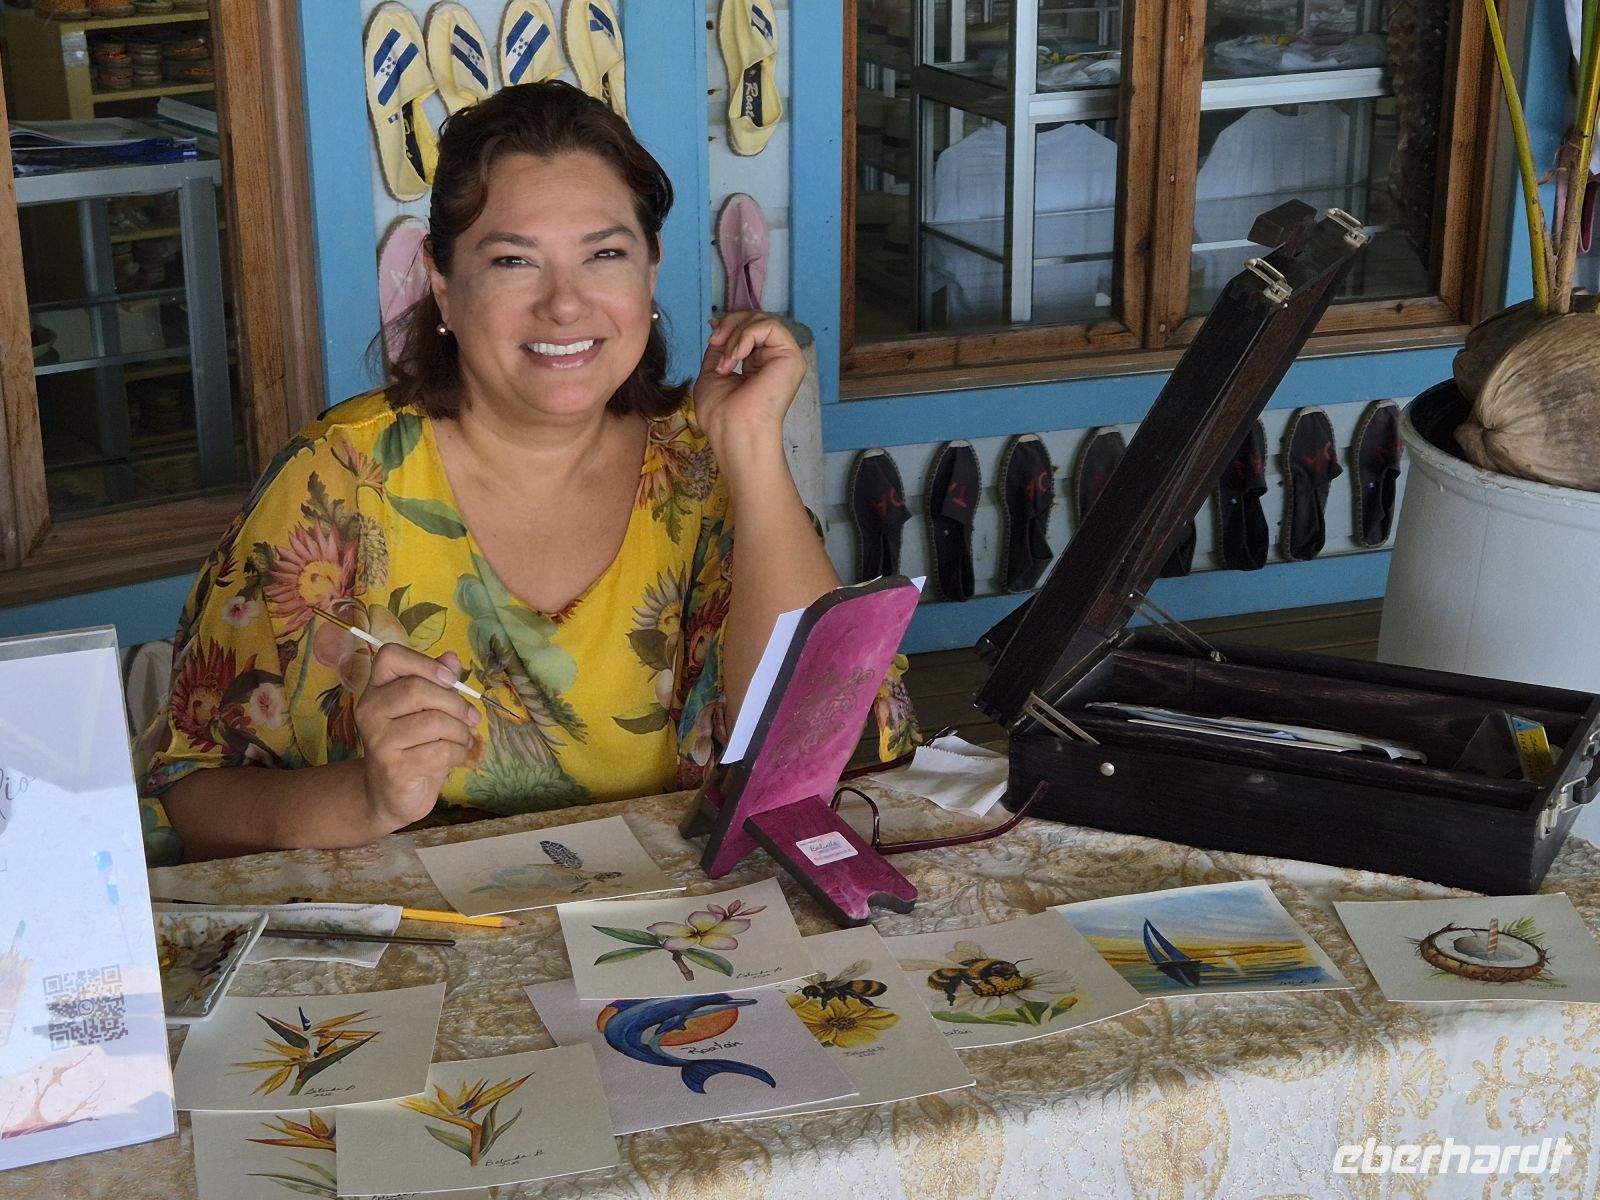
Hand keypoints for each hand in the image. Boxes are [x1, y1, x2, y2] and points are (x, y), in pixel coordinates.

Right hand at [354, 644, 477, 835]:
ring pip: (433, 722)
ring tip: (462, 739)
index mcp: (376, 689)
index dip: (425, 662)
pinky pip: (440, 751)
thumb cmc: (413, 746)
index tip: (450, 680)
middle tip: (471, 717)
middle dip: (455, 703)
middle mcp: (370, 711)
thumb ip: (437, 683)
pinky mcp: (393, 768)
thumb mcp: (426, 710)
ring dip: (460, 731)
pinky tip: (455, 756)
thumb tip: (452, 658)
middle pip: (417, 689)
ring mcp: (378, 741)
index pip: (390, 656)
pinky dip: (458, 752)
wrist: (391, 795)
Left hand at [692, 311, 806, 451]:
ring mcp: (785, 357)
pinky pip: (769, 326)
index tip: (713, 336)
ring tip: (727, 360)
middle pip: (756, 319)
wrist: (733, 431)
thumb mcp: (714, 371)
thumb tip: (719, 324)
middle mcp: (774, 358)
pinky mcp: (791, 356)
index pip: (749, 329)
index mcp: (759, 364)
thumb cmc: (722, 413)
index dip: (730, 324)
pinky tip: (736, 357)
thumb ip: (721, 348)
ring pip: (762, 320)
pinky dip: (746, 336)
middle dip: (730, 325)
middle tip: (715, 342)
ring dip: (736, 334)